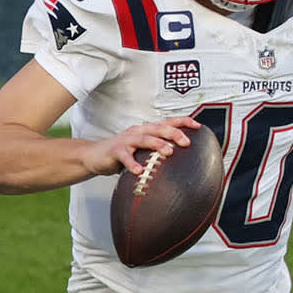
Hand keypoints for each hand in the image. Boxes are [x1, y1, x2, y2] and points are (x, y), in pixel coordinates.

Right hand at [86, 116, 200, 176]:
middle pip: (158, 128)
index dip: (182, 122)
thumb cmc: (123, 152)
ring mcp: (127, 140)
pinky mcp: (115, 150)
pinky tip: (139, 171)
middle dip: (173, 133)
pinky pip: (125, 156)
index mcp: (147, 130)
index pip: (167, 122)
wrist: (95, 155)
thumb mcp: (143, 149)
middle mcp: (139, 132)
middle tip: (186, 141)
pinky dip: (132, 163)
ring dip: (157, 144)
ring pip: (144, 139)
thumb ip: (158, 151)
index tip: (198, 125)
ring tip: (168, 152)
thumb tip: (183, 160)